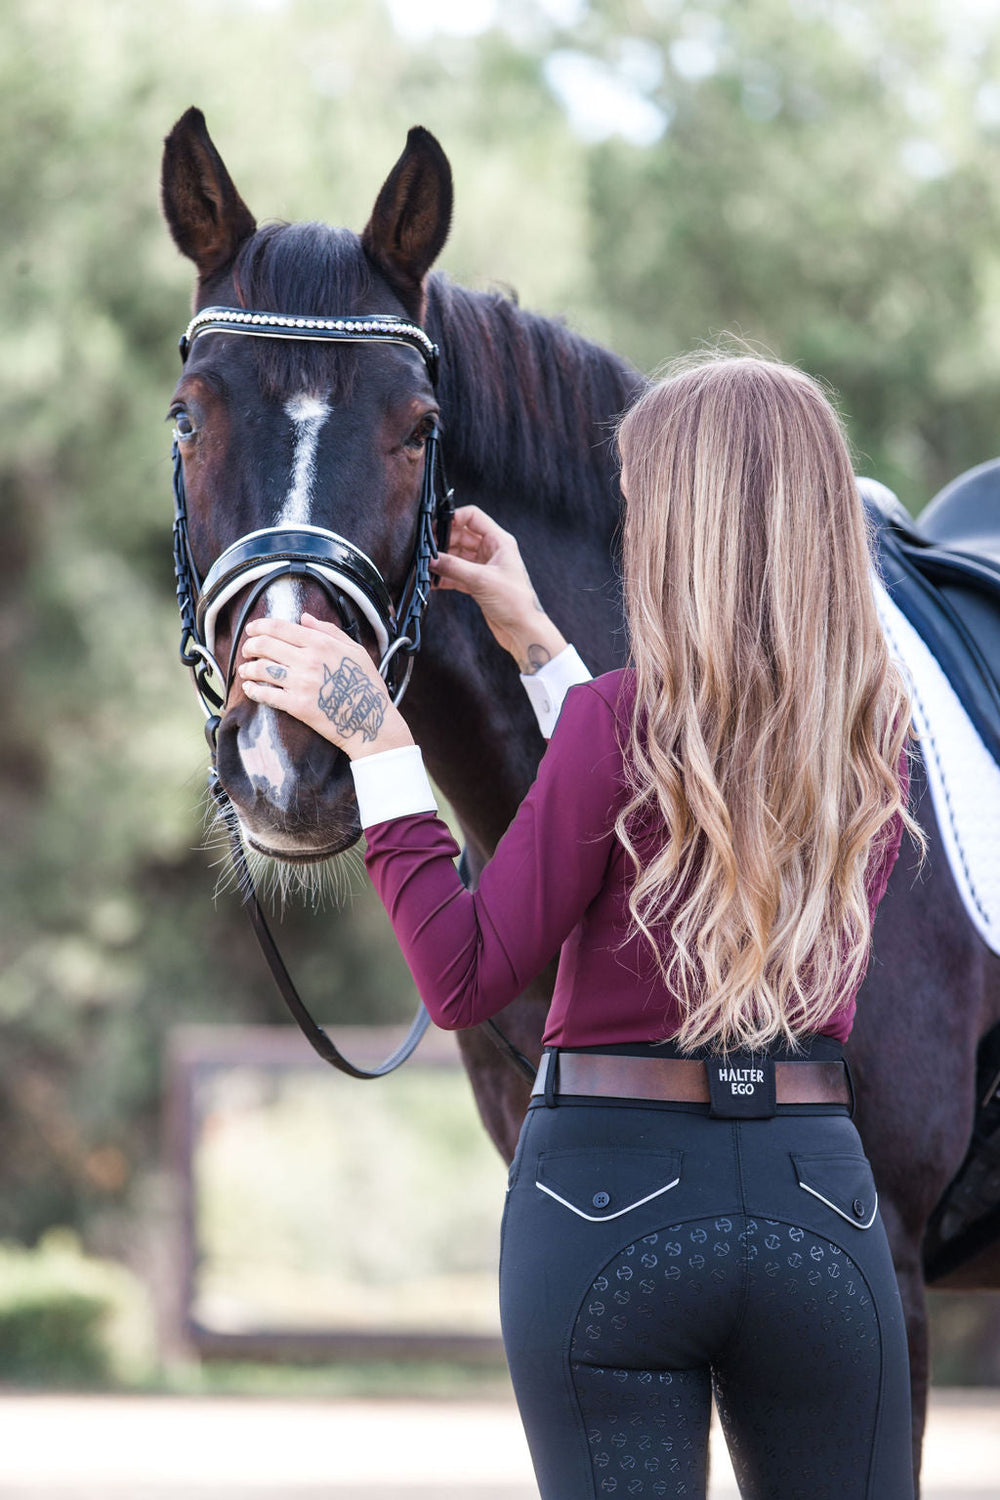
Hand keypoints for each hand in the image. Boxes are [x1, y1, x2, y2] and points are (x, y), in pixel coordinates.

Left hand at [238, 614, 413, 759]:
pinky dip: (253, 690)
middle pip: (265, 645)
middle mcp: (308, 660)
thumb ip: (329, 631)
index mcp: (321, 643)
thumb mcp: (355, 650)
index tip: (251, 629)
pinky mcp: (296, 705)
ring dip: (248, 668)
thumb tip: (304, 618)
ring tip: (245, 669)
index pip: (280, 628)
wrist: (370, 721)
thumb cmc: (366, 685)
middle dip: (250, 646)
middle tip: (247, 649)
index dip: (259, 626)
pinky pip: (266, 694)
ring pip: (261, 669)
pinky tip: (249, 688)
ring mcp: (301, 683)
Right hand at [430, 505, 566, 673]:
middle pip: (461, 536)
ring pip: (458, 556)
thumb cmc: (514, 601)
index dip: (453, 518)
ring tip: (427, 568)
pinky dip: (446, 577)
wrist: (522, 630)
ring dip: (443, 562)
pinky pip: (457, 574)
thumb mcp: (481, 579)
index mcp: (499, 541)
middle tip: (427, 552)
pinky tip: (434, 582)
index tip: (434, 528)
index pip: (473, 517)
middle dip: (443, 542)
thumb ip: (453, 567)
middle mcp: (492, 551)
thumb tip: (431, 559)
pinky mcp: (478, 583)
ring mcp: (484, 567)